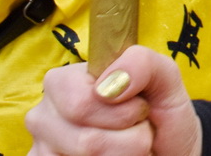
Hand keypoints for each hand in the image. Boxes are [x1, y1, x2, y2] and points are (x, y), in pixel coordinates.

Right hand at [26, 47, 199, 155]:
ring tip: (128, 146)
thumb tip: (107, 86)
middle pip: (87, 141)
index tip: (139, 109)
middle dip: (130, 139)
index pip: (81, 103)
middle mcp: (44, 114)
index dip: (123, 113)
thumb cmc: (161, 113)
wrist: (168, 148)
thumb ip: (142, 63)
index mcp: (64, 80)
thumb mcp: (164, 79)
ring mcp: (42, 148)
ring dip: (124, 155)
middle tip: (137, 130)